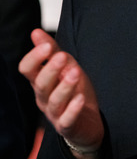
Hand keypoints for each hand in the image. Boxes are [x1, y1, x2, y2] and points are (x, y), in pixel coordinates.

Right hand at [18, 29, 103, 158]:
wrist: (87, 122)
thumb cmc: (74, 92)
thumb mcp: (66, 68)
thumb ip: (53, 52)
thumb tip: (35, 32)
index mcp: (40, 82)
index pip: (27, 70)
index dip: (34, 58)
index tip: (47, 45)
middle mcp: (43, 98)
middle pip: (40, 84)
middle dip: (50, 70)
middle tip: (62, 56)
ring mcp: (55, 114)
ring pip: (54, 101)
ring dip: (64, 87)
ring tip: (75, 72)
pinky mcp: (67, 126)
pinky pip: (67, 119)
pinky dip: (73, 109)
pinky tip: (80, 99)